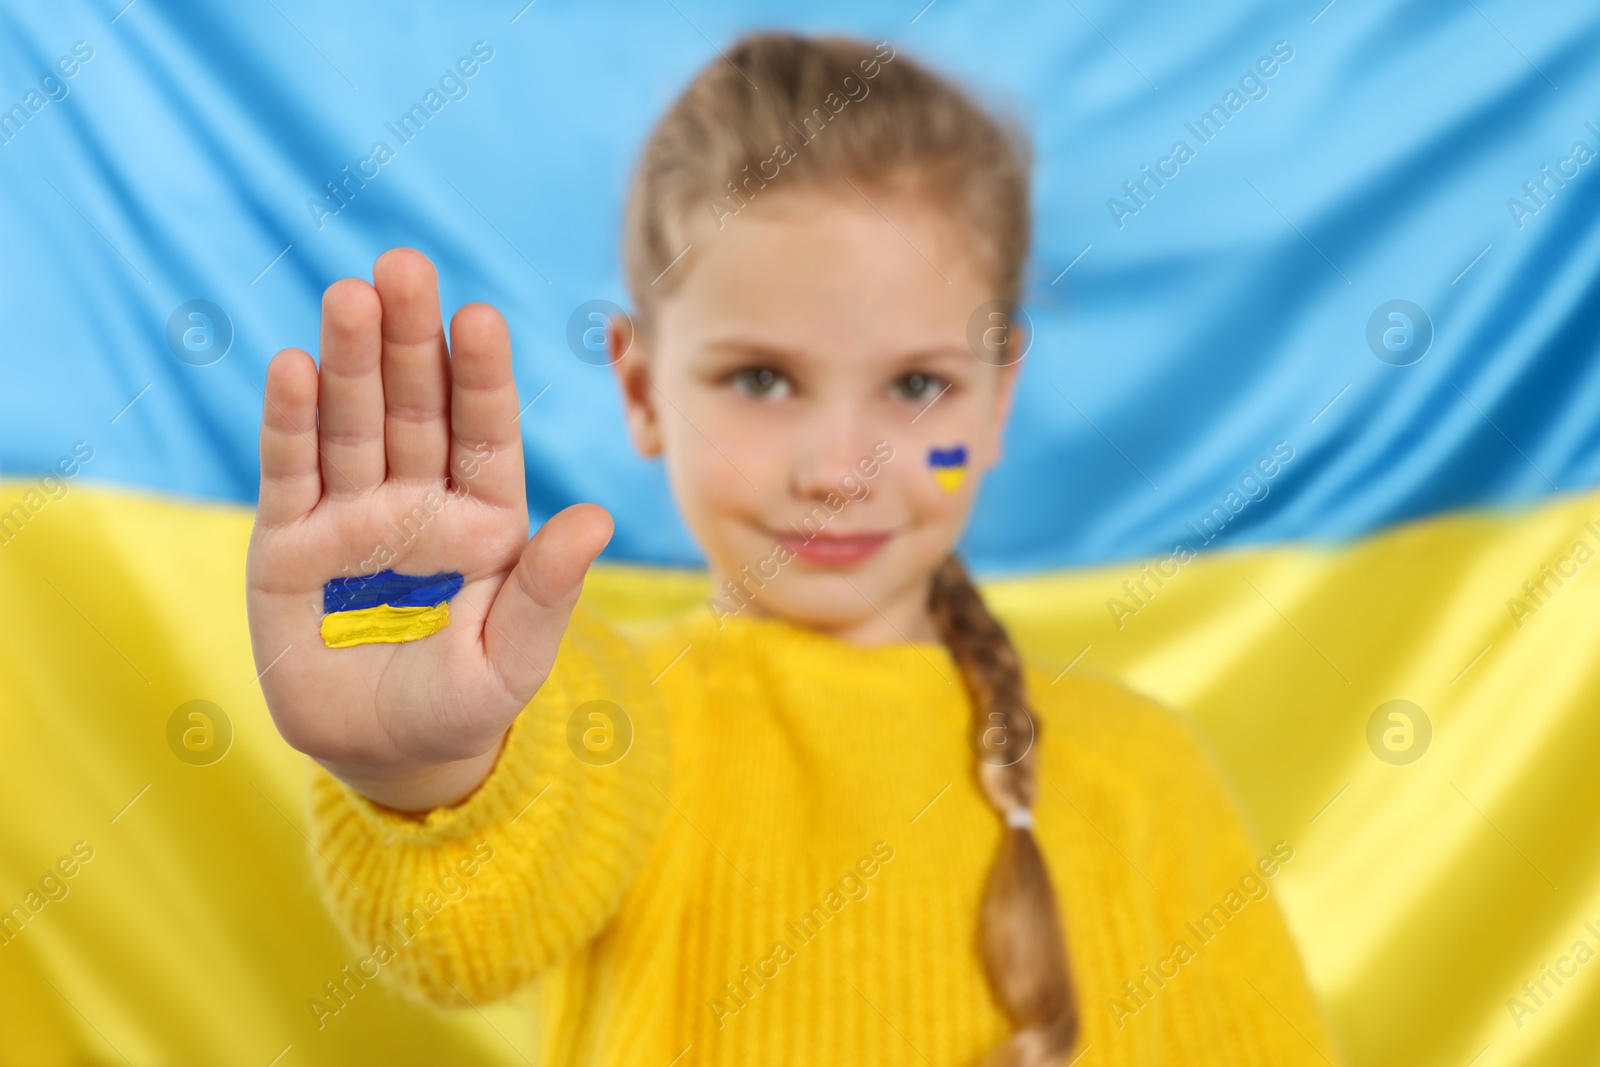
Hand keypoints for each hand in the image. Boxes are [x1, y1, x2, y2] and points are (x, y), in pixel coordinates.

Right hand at [245, 248, 612, 809]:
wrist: (385, 756)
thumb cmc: (464, 704)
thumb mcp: (513, 657)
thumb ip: (547, 589)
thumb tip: (595, 517)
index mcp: (485, 518)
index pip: (485, 433)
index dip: (481, 376)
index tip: (479, 316)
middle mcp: (419, 502)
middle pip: (416, 408)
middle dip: (410, 339)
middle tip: (404, 265)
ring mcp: (352, 516)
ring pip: (353, 424)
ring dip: (348, 361)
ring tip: (348, 296)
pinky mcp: (288, 543)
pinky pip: (291, 473)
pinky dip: (290, 422)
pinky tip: (291, 366)